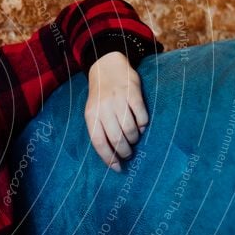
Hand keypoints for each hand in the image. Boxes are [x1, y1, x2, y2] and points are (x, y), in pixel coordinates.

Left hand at [85, 51, 147, 171]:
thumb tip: (111, 154)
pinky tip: (141, 125)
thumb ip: (99, 128)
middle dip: (124, 151)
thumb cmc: (100, 95)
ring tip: (134, 138)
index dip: (109, 158)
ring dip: (134, 139)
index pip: (99, 142)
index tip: (118, 168)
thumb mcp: (93, 111)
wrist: (107, 66)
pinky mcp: (133, 93)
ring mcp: (118, 100)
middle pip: (116, 139)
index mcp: (91, 115)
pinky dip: (143, 125)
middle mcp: (103, 108)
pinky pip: (141, 116)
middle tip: (128, 154)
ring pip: (130, 129)